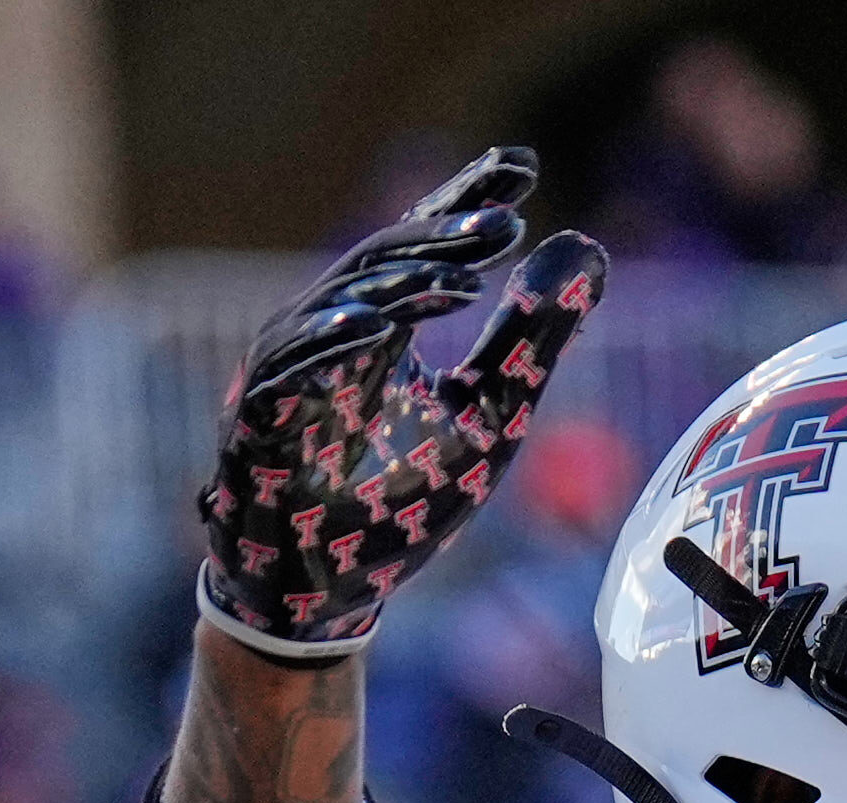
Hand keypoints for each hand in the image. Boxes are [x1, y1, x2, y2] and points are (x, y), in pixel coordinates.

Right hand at [196, 151, 607, 660]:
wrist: (327, 591)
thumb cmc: (399, 501)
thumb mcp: (492, 411)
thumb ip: (532, 334)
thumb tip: (588, 247)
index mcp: (380, 323)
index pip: (424, 244)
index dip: (466, 202)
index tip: (523, 168)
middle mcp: (326, 333)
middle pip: (383, 263)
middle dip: (441, 241)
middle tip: (507, 225)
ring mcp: (287, 374)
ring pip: (337, 310)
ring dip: (396, 290)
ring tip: (460, 278)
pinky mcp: (258, 423)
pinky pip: (290, 375)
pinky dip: (331, 349)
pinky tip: (377, 329)